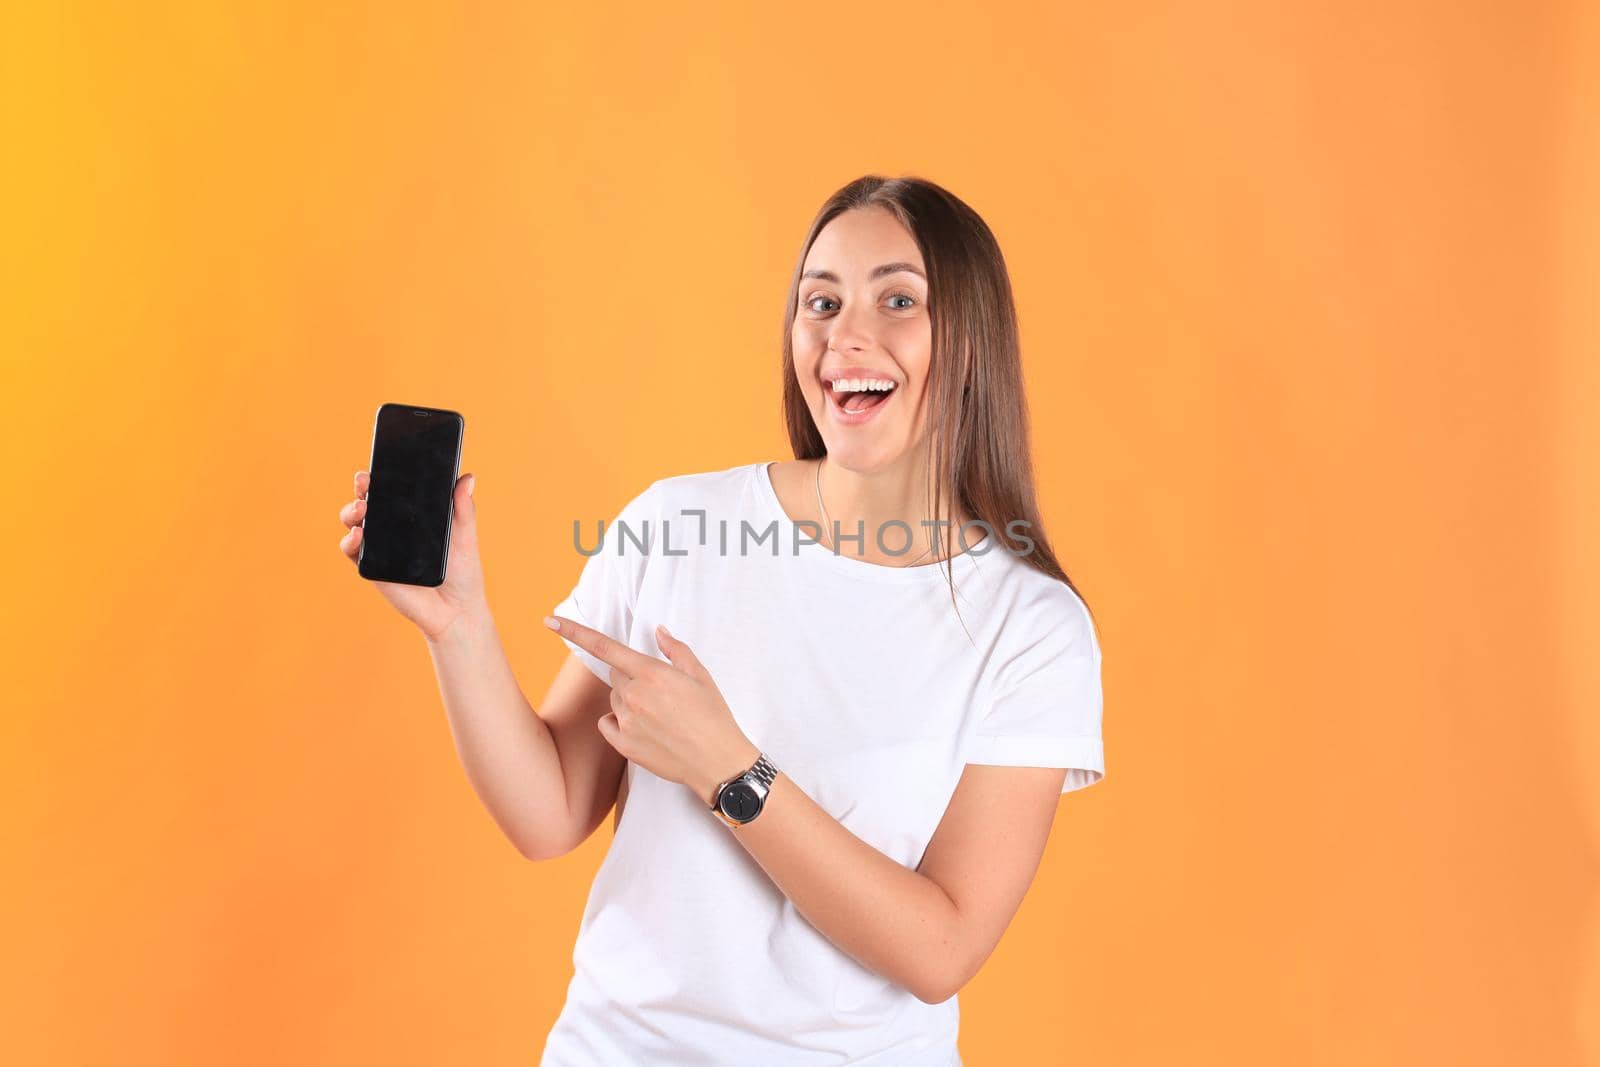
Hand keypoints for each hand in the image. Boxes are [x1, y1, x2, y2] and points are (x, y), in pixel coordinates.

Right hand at [338, 468, 489, 640]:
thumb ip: (464, 509)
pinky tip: (359, 535)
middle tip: (365, 482)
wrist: (456, 610)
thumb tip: (467, 478)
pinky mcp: (371, 567)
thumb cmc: (462, 572)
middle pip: (368, 500)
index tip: (380, 462)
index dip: (383, 473)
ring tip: (362, 509)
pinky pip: (352, 550)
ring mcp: (379, 546)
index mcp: (413, 515)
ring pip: (354, 521)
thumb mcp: (465, 537)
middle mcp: (392, 527)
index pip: (393, 488)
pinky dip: (350, 541)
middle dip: (362, 487)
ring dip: (351, 511)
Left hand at [544, 615, 758, 805]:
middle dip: (632, 677)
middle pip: (616, 675)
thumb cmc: (713, 716)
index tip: (550, 621)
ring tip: (660, 716)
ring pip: (614, 700)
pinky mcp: (623, 746)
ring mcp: (626, 722)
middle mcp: (633, 696)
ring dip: (629, 701)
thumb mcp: (700, 676)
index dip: (574, 632)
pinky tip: (644, 730)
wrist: (717, 762)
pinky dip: (619, 723)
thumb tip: (659, 631)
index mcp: (651, 674)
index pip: (604, 647)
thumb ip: (676, 650)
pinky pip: (608, 724)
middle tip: (661, 692)